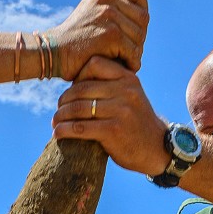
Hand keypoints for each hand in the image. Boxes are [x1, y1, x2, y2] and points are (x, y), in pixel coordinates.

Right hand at [49, 0, 148, 79]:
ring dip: (135, 51)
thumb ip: (113, 9)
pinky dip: (131, 62)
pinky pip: (133, 50)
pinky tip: (123, 66)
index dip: (140, 13)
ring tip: (124, 59)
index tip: (132, 30)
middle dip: (139, 36)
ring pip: (139, 35)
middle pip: (143, 16)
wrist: (51, 54)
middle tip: (128, 50)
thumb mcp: (91, 14)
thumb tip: (143, 17)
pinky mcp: (110, 35)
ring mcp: (108, 15)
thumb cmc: (73, 41)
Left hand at [52, 56, 168, 175]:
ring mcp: (120, 110)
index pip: (94, 64)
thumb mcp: (130, 97)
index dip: (77, 77)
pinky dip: (64, 130)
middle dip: (64, 100)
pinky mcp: (113, 130)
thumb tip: (75, 84)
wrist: (157, 148)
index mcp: (128, 78)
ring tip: (55, 122)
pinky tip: (58, 134)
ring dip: (60, 116)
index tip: (71, 92)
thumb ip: (111, 87)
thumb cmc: (136, 123)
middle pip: (81, 88)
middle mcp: (125, 91)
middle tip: (58, 110)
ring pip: (78, 108)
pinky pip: (80, 127)